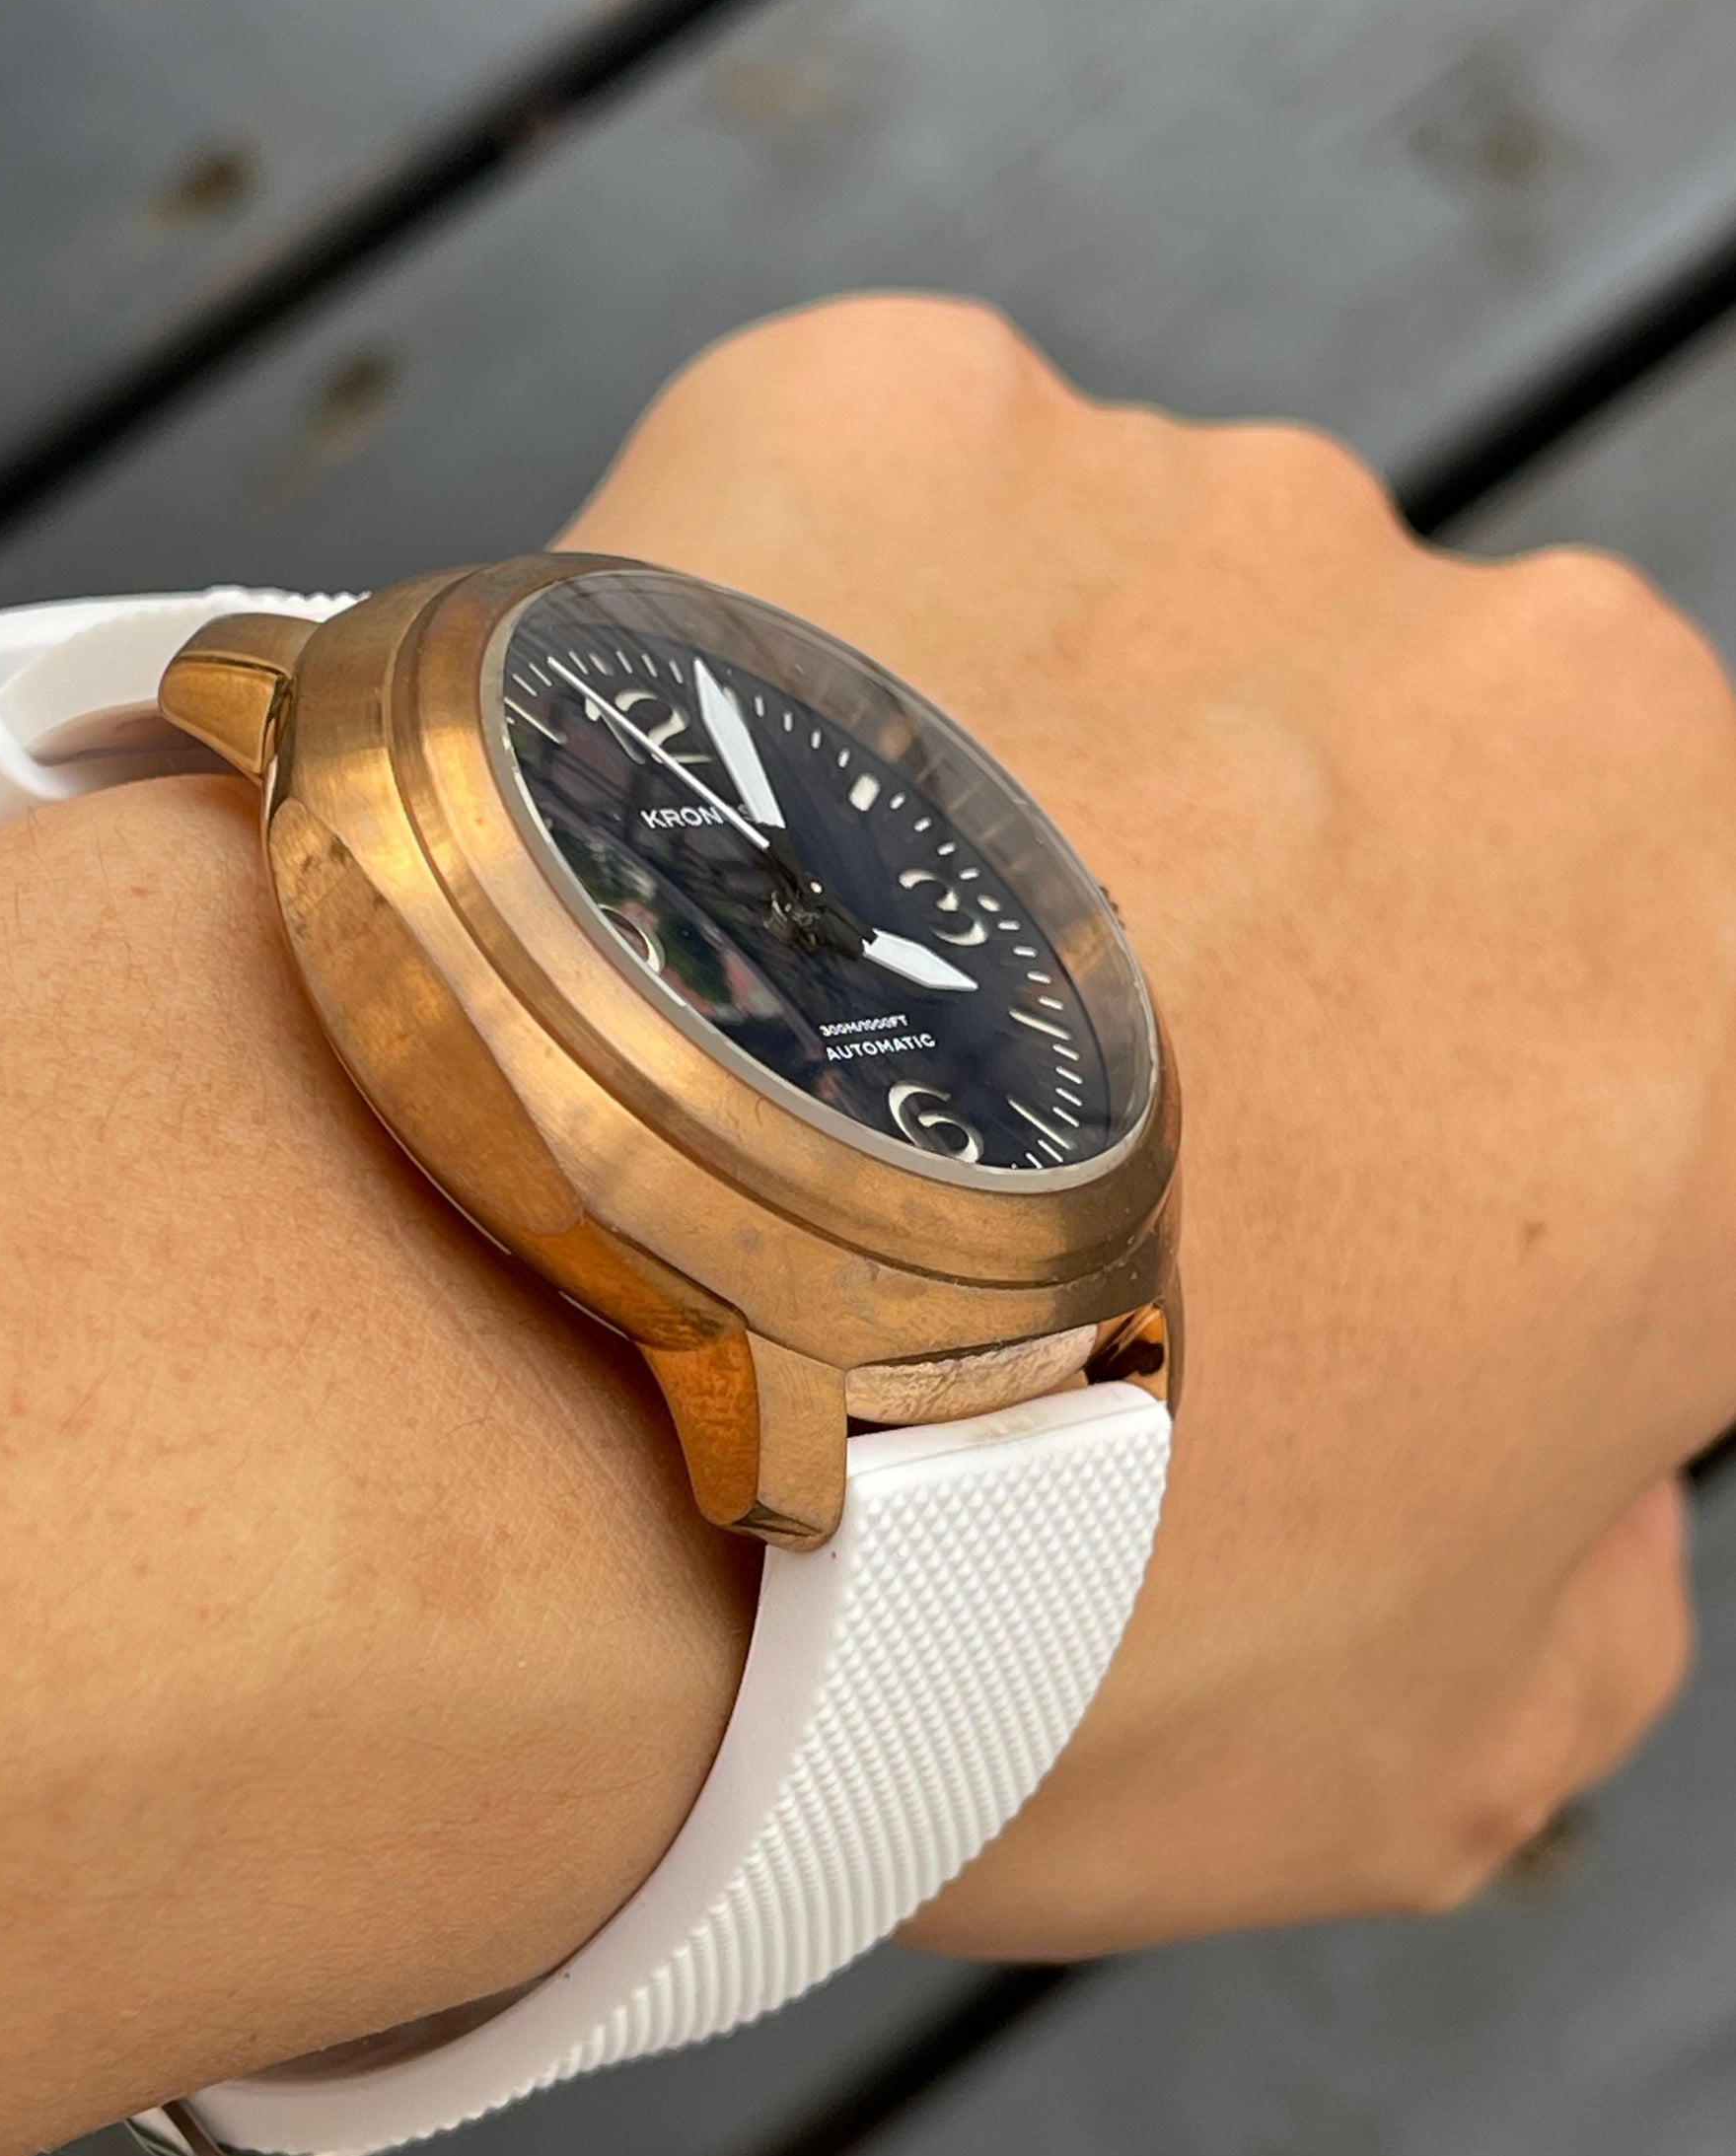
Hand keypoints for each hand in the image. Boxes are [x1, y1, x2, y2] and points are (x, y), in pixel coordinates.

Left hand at [559, 293, 1727, 1950]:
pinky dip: (831, 656)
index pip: (1657, 1029)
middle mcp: (1530, 694)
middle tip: (1045, 1148)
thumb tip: (1582, 1487)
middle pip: (1428, 809)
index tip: (1333, 1237)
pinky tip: (719, 860)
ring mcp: (1207, 508)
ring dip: (1058, 792)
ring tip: (827, 1023)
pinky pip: (908, 512)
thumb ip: (1588, 1578)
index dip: (1486, 1153)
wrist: (537, 1398)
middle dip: (1302, 951)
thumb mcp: (1424, 1747)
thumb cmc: (1006, 1612)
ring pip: (1167, 645)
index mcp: (1723, 990)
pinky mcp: (905, 408)